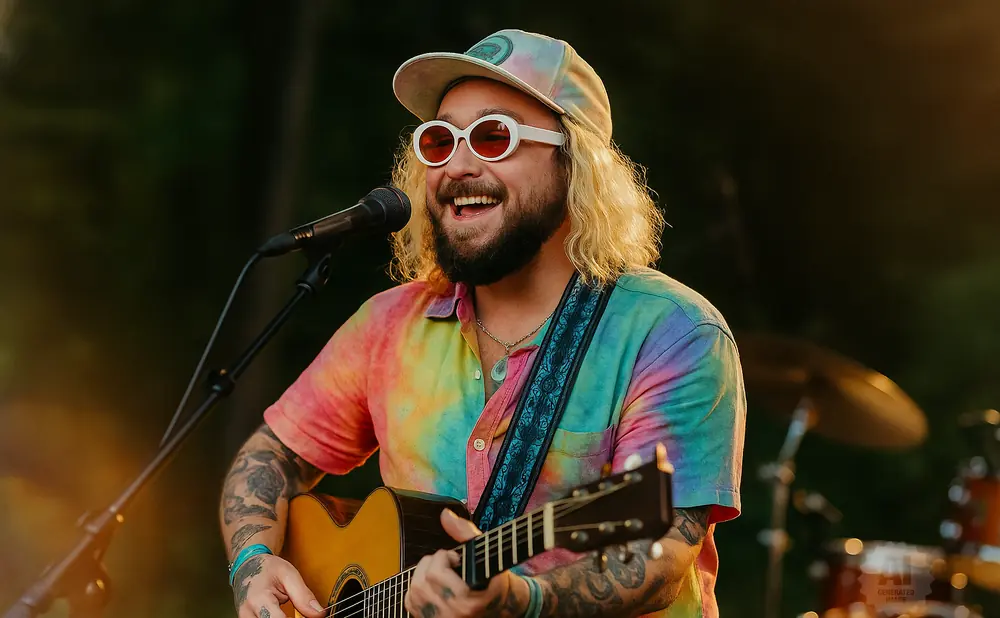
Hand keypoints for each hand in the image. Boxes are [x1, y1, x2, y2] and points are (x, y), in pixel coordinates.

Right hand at [231, 553, 325, 617]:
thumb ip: (303, 596)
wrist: (247, 566)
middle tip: (300, 612)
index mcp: (258, 599)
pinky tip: (281, 614)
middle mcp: (247, 613)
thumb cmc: (268, 568)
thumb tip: (319, 613)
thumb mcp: (289, 574)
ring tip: (289, 611)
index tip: (307, 616)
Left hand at [404, 509, 528, 617]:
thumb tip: (445, 515)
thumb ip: (466, 533)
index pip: (435, 573)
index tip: (456, 557)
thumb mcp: (488, 555)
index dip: (444, 557)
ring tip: (440, 571)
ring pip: (413, 591)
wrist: (499, 609)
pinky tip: (432, 584)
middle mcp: (451, 615)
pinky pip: (410, 601)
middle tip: (447, 562)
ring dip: (423, 574)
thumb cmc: (495, 582)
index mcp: (467, 602)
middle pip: (421, 581)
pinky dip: (417, 588)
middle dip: (432, 563)